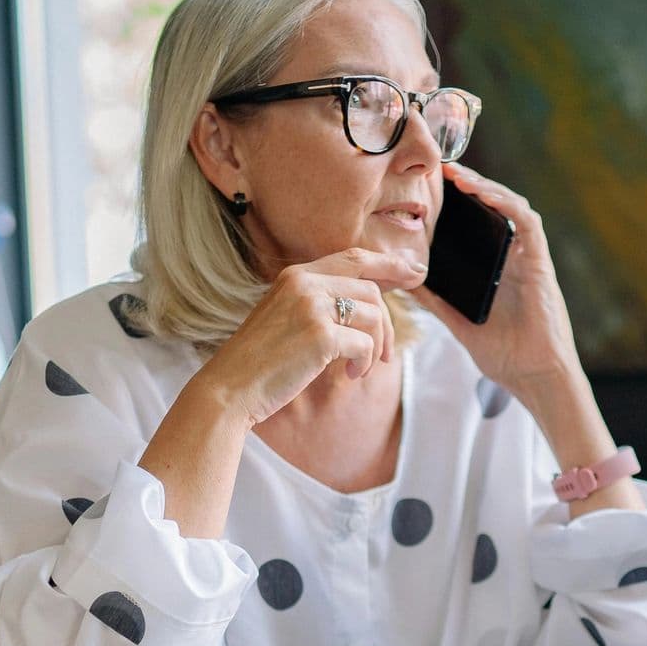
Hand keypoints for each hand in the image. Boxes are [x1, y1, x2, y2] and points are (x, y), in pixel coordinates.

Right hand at [197, 247, 426, 425]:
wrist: (230, 387)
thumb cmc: (261, 361)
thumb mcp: (288, 319)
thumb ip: (320, 304)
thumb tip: (370, 306)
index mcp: (296, 275)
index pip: (354, 258)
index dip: (389, 264)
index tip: (416, 273)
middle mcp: (304, 282)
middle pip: (371, 290)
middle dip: (386, 324)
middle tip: (384, 356)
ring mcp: (311, 306)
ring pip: (373, 315)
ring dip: (376, 348)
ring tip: (359, 369)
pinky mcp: (320, 335)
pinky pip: (365, 344)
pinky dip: (364, 363)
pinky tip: (350, 375)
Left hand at [411, 163, 583, 403]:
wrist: (535, 378)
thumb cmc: (505, 356)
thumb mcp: (459, 323)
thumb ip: (437, 301)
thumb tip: (405, 281)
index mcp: (496, 270)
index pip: (478, 225)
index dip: (458, 203)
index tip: (430, 188)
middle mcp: (513, 259)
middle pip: (493, 209)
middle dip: (470, 185)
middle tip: (440, 169)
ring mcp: (528, 259)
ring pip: (510, 208)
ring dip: (485, 188)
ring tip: (457, 175)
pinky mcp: (540, 264)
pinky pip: (528, 224)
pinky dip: (507, 204)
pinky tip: (485, 194)